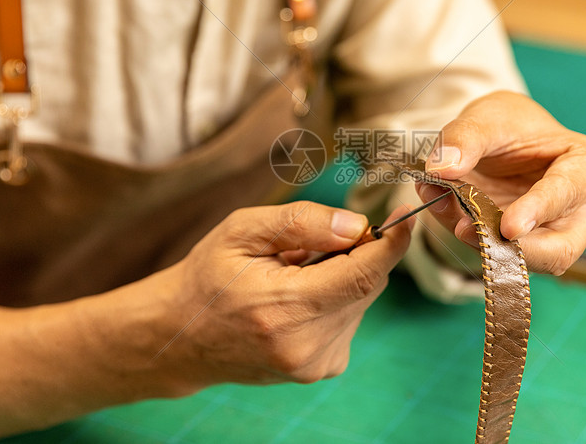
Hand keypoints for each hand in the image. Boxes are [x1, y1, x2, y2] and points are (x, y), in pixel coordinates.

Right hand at [162, 201, 413, 388]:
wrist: (180, 337)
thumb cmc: (207, 277)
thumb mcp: (242, 231)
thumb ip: (302, 223)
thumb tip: (357, 226)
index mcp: (286, 308)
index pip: (364, 274)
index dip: (392, 242)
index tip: (405, 216)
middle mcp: (307, 345)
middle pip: (367, 284)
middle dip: (354, 254)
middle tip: (309, 245)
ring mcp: (315, 364)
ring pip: (361, 301)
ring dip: (341, 278)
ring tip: (292, 277)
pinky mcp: (322, 370)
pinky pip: (350, 319)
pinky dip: (335, 300)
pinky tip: (296, 300)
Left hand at [417, 91, 585, 274]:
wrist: (502, 139)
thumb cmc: (509, 124)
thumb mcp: (486, 117)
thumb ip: (465, 138)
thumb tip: (440, 169)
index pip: (569, 193)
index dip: (539, 210)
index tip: (508, 227)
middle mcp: (583, 210)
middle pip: (560, 249)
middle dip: (514, 249)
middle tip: (468, 232)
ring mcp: (558, 236)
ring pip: (526, 260)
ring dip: (482, 245)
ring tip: (447, 214)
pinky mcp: (527, 251)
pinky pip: (500, 257)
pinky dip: (470, 240)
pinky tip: (445, 214)